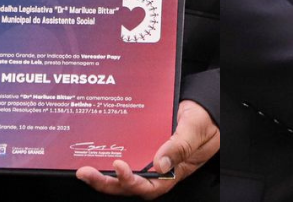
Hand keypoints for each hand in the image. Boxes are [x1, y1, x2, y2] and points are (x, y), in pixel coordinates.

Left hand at [76, 99, 217, 196]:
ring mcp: (150, 159)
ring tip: (84, 169)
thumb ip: (179, 146)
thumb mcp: (195, 130)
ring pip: (124, 174)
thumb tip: (159, 164)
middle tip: (86, 173)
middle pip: (130, 185)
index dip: (132, 181)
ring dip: (103, 174)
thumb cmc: (206, 121)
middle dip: (106, 182)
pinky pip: (127, 156)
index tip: (119, 166)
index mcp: (174, 171)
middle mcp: (159, 169)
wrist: (208, 107)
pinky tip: (97, 151)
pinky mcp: (145, 147)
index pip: (150, 186)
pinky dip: (110, 156)